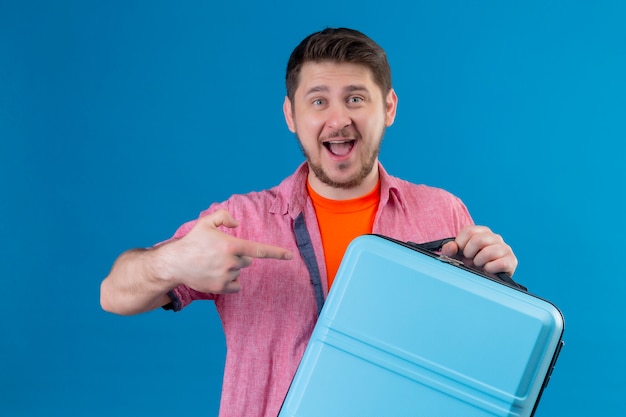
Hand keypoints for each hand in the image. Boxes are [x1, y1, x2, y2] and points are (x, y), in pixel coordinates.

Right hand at [162, 209, 292, 293]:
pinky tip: (217, 274)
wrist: (175, 264)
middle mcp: (231, 262)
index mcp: (230, 245)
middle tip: (220, 253)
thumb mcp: (206, 222)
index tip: (290, 255)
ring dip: (232, 268)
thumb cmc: (192, 242)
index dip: (276, 253)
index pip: (259, 250)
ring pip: (240, 272)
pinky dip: (231, 281)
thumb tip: (237, 224)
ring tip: (214, 264)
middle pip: (247, 260)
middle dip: (238, 256)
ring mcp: (226, 277)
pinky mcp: (221, 288)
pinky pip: (236, 285)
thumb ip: (224, 216)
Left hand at [440, 225, 517, 275]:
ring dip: (479, 262)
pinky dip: (490, 269)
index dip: (460, 244)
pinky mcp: (511, 261)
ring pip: (488, 252)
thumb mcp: (458, 256)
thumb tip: (449, 248)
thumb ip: (451, 250)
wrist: (486, 279)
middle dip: (469, 254)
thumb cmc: (472, 264)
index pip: (468, 231)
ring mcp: (505, 248)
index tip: (461, 252)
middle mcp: (495, 237)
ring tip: (479, 265)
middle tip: (469, 260)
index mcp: (482, 232)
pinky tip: (488, 270)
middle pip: (478, 240)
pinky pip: (500, 263)